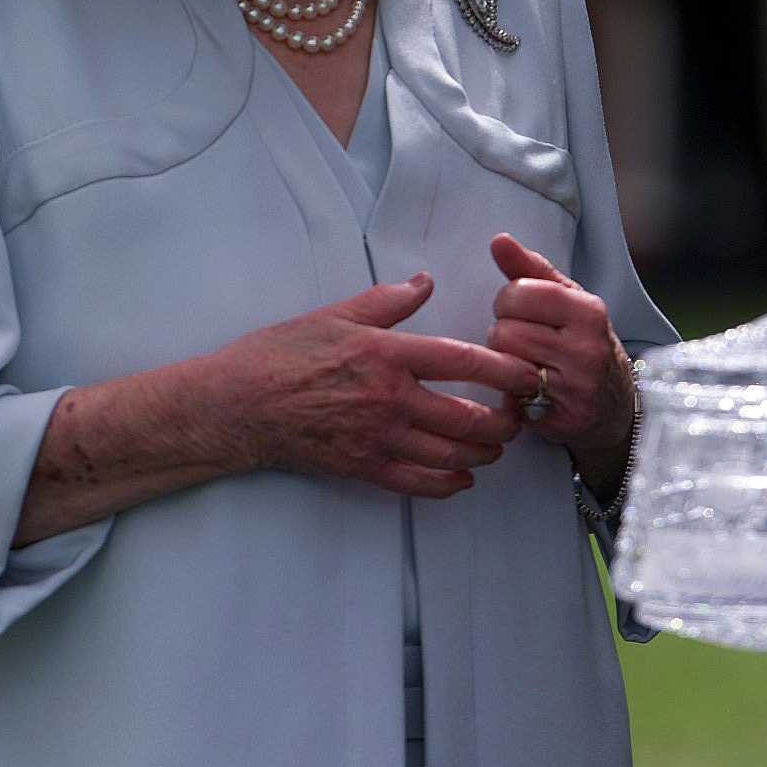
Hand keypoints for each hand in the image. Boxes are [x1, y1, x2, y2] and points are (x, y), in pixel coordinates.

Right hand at [212, 274, 525, 497]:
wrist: (238, 404)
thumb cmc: (281, 353)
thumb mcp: (335, 314)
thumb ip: (387, 301)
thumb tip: (425, 282)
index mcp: (386, 354)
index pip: (462, 362)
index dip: (504, 370)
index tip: (527, 373)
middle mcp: (388, 399)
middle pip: (467, 418)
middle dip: (504, 421)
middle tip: (517, 414)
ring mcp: (376, 438)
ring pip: (449, 455)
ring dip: (483, 453)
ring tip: (495, 444)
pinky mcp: (362, 467)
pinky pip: (417, 484)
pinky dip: (447, 484)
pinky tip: (462, 478)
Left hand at [486, 235, 634, 458]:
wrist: (615, 405)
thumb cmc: (583, 343)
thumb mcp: (567, 300)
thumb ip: (530, 269)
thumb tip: (499, 240)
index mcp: (588, 312)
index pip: (519, 293)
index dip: (507, 301)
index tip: (519, 310)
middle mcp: (586, 350)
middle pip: (504, 332)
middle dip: (504, 334)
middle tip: (524, 341)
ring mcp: (575, 389)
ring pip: (503, 364)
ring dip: (504, 362)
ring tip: (524, 362)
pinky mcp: (560, 422)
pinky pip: (510, 400)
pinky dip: (511, 394)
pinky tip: (529, 390)